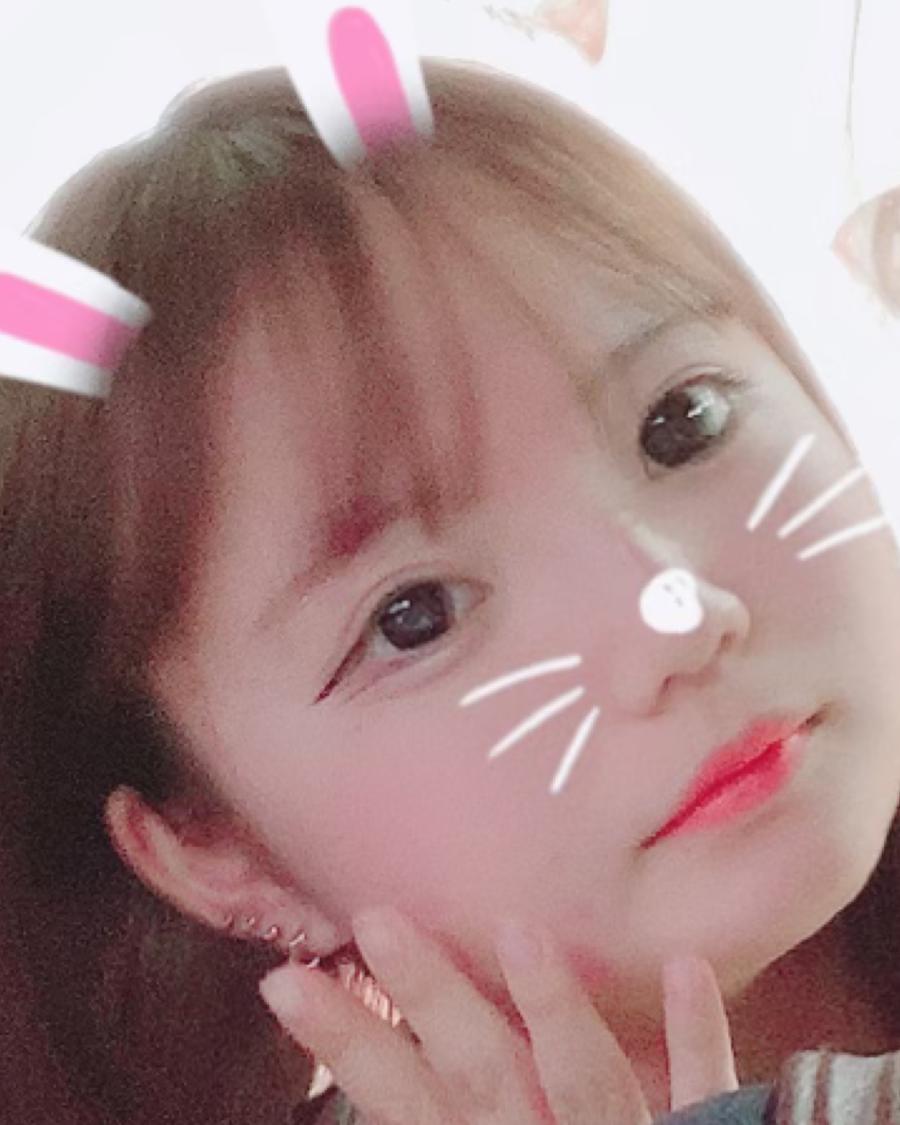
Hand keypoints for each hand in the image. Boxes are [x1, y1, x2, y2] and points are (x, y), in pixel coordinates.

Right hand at [259, 908, 737, 1123]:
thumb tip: (382, 1107)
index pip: (404, 1106)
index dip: (346, 1045)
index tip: (289, 983)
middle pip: (484, 1072)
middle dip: (430, 996)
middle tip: (376, 920)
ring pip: (588, 1077)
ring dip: (552, 1005)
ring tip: (518, 928)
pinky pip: (710, 1094)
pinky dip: (698, 1035)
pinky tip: (685, 964)